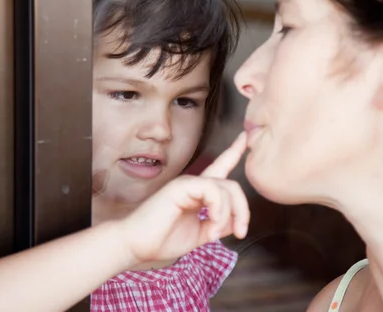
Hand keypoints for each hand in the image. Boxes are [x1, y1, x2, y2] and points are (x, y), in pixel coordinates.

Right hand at [120, 132, 249, 264]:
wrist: (137, 245)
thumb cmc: (162, 239)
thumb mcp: (200, 233)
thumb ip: (219, 224)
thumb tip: (237, 221)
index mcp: (198, 193)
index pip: (220, 167)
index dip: (233, 152)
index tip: (245, 137)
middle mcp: (194, 184)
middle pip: (232, 185)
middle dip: (243, 209)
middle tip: (241, 233)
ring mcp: (187, 183)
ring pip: (226, 188)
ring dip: (229, 214)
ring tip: (216, 234)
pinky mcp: (181, 186)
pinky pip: (213, 190)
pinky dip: (219, 209)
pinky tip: (212, 225)